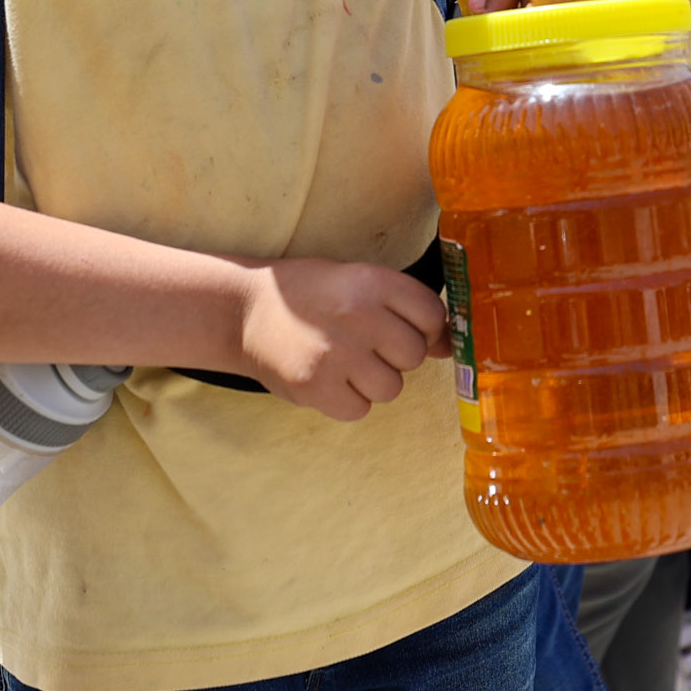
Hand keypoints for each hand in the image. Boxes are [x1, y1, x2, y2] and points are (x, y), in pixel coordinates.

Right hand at [232, 257, 448, 421]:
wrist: (243, 311)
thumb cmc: (311, 296)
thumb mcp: (357, 281)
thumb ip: (403, 308)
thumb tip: (447, 346)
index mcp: (371, 281)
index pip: (432, 315)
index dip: (425, 327)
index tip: (402, 328)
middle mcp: (357, 315)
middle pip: (414, 355)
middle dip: (395, 355)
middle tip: (365, 345)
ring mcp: (336, 354)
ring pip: (391, 388)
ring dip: (373, 381)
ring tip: (344, 361)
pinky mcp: (315, 388)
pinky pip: (359, 409)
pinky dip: (347, 400)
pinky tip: (328, 378)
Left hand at [478, 0, 642, 8]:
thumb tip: (487, 15)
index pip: (546, 2)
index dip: (531, 22)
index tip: (515, 27)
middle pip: (569, 15)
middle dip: (546, 21)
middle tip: (525, 8)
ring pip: (592, 14)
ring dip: (569, 15)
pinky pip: (608, 2)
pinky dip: (589, 3)